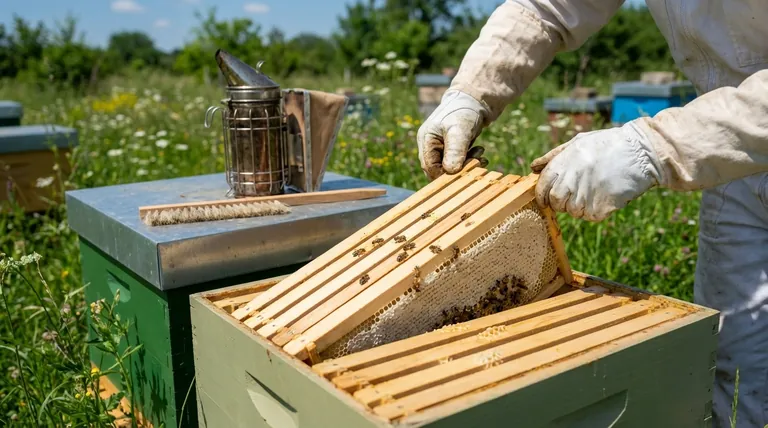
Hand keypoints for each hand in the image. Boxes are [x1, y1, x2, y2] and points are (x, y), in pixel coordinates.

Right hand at [417, 90, 489, 179]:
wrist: (476, 97)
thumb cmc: (464, 110)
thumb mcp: (460, 131)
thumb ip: (454, 151)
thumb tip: (451, 172)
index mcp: (426, 139)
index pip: (430, 167)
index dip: (446, 174)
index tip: (464, 172)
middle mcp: (430, 144)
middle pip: (439, 169)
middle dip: (458, 170)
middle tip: (477, 162)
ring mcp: (441, 145)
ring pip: (450, 166)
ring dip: (466, 164)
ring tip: (481, 155)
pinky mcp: (452, 146)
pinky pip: (458, 160)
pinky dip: (470, 160)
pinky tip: (481, 153)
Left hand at [530, 121, 663, 221]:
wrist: (642, 152)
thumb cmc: (608, 145)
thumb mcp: (578, 142)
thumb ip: (553, 156)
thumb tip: (533, 168)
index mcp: (561, 165)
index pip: (542, 189)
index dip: (543, 196)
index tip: (549, 198)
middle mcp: (569, 181)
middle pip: (556, 203)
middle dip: (562, 201)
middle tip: (578, 192)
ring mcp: (584, 196)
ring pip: (573, 212)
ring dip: (581, 205)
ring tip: (596, 189)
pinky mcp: (600, 208)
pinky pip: (590, 216)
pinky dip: (596, 210)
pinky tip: (607, 195)